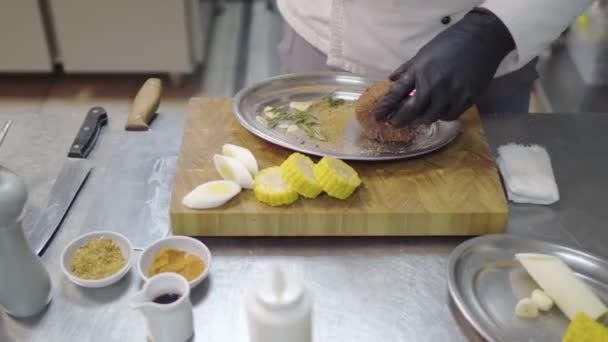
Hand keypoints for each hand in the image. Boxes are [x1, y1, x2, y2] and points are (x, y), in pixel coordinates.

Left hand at [373, 8, 514, 126]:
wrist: (482, 39)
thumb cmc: (450, 42)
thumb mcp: (424, 52)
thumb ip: (408, 68)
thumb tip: (391, 80)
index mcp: (420, 70)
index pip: (397, 93)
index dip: (385, 107)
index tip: (377, 116)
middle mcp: (433, 84)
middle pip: (412, 112)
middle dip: (400, 120)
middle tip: (396, 123)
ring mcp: (451, 93)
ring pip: (431, 117)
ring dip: (422, 119)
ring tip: (418, 117)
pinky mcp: (467, 99)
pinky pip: (450, 115)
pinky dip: (442, 116)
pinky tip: (439, 112)